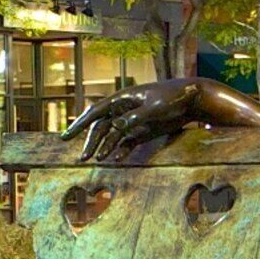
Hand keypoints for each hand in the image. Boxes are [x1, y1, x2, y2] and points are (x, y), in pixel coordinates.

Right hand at [68, 78, 212, 162]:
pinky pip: (126, 142)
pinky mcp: (142, 131)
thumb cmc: (173, 98)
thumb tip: (115, 126)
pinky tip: (113, 160)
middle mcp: (124, 109)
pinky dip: (119, 151)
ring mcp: (132, 121)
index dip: (80, 124)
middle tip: (83, 157)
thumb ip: (135, 117)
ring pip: (112, 136)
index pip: (96, 112)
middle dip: (90, 142)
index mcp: (122, 98)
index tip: (67, 136)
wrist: (192, 98)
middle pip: (101, 126)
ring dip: (103, 147)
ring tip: (96, 160)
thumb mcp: (154, 108)